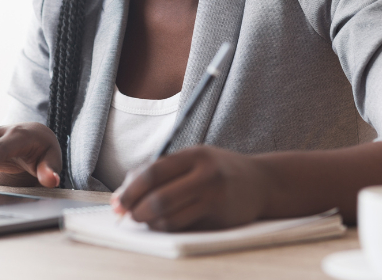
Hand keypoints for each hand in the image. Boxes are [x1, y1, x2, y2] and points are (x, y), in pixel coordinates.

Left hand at [110, 145, 267, 231]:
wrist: (262, 182)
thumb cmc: (219, 170)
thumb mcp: (193, 160)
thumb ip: (162, 171)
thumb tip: (123, 191)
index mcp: (194, 154)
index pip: (153, 171)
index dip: (130, 189)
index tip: (118, 201)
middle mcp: (205, 173)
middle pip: (158, 197)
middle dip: (136, 209)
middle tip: (127, 214)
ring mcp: (214, 196)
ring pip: (169, 216)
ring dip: (149, 222)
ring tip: (145, 219)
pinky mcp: (219, 216)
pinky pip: (183, 226)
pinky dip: (166, 227)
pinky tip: (163, 223)